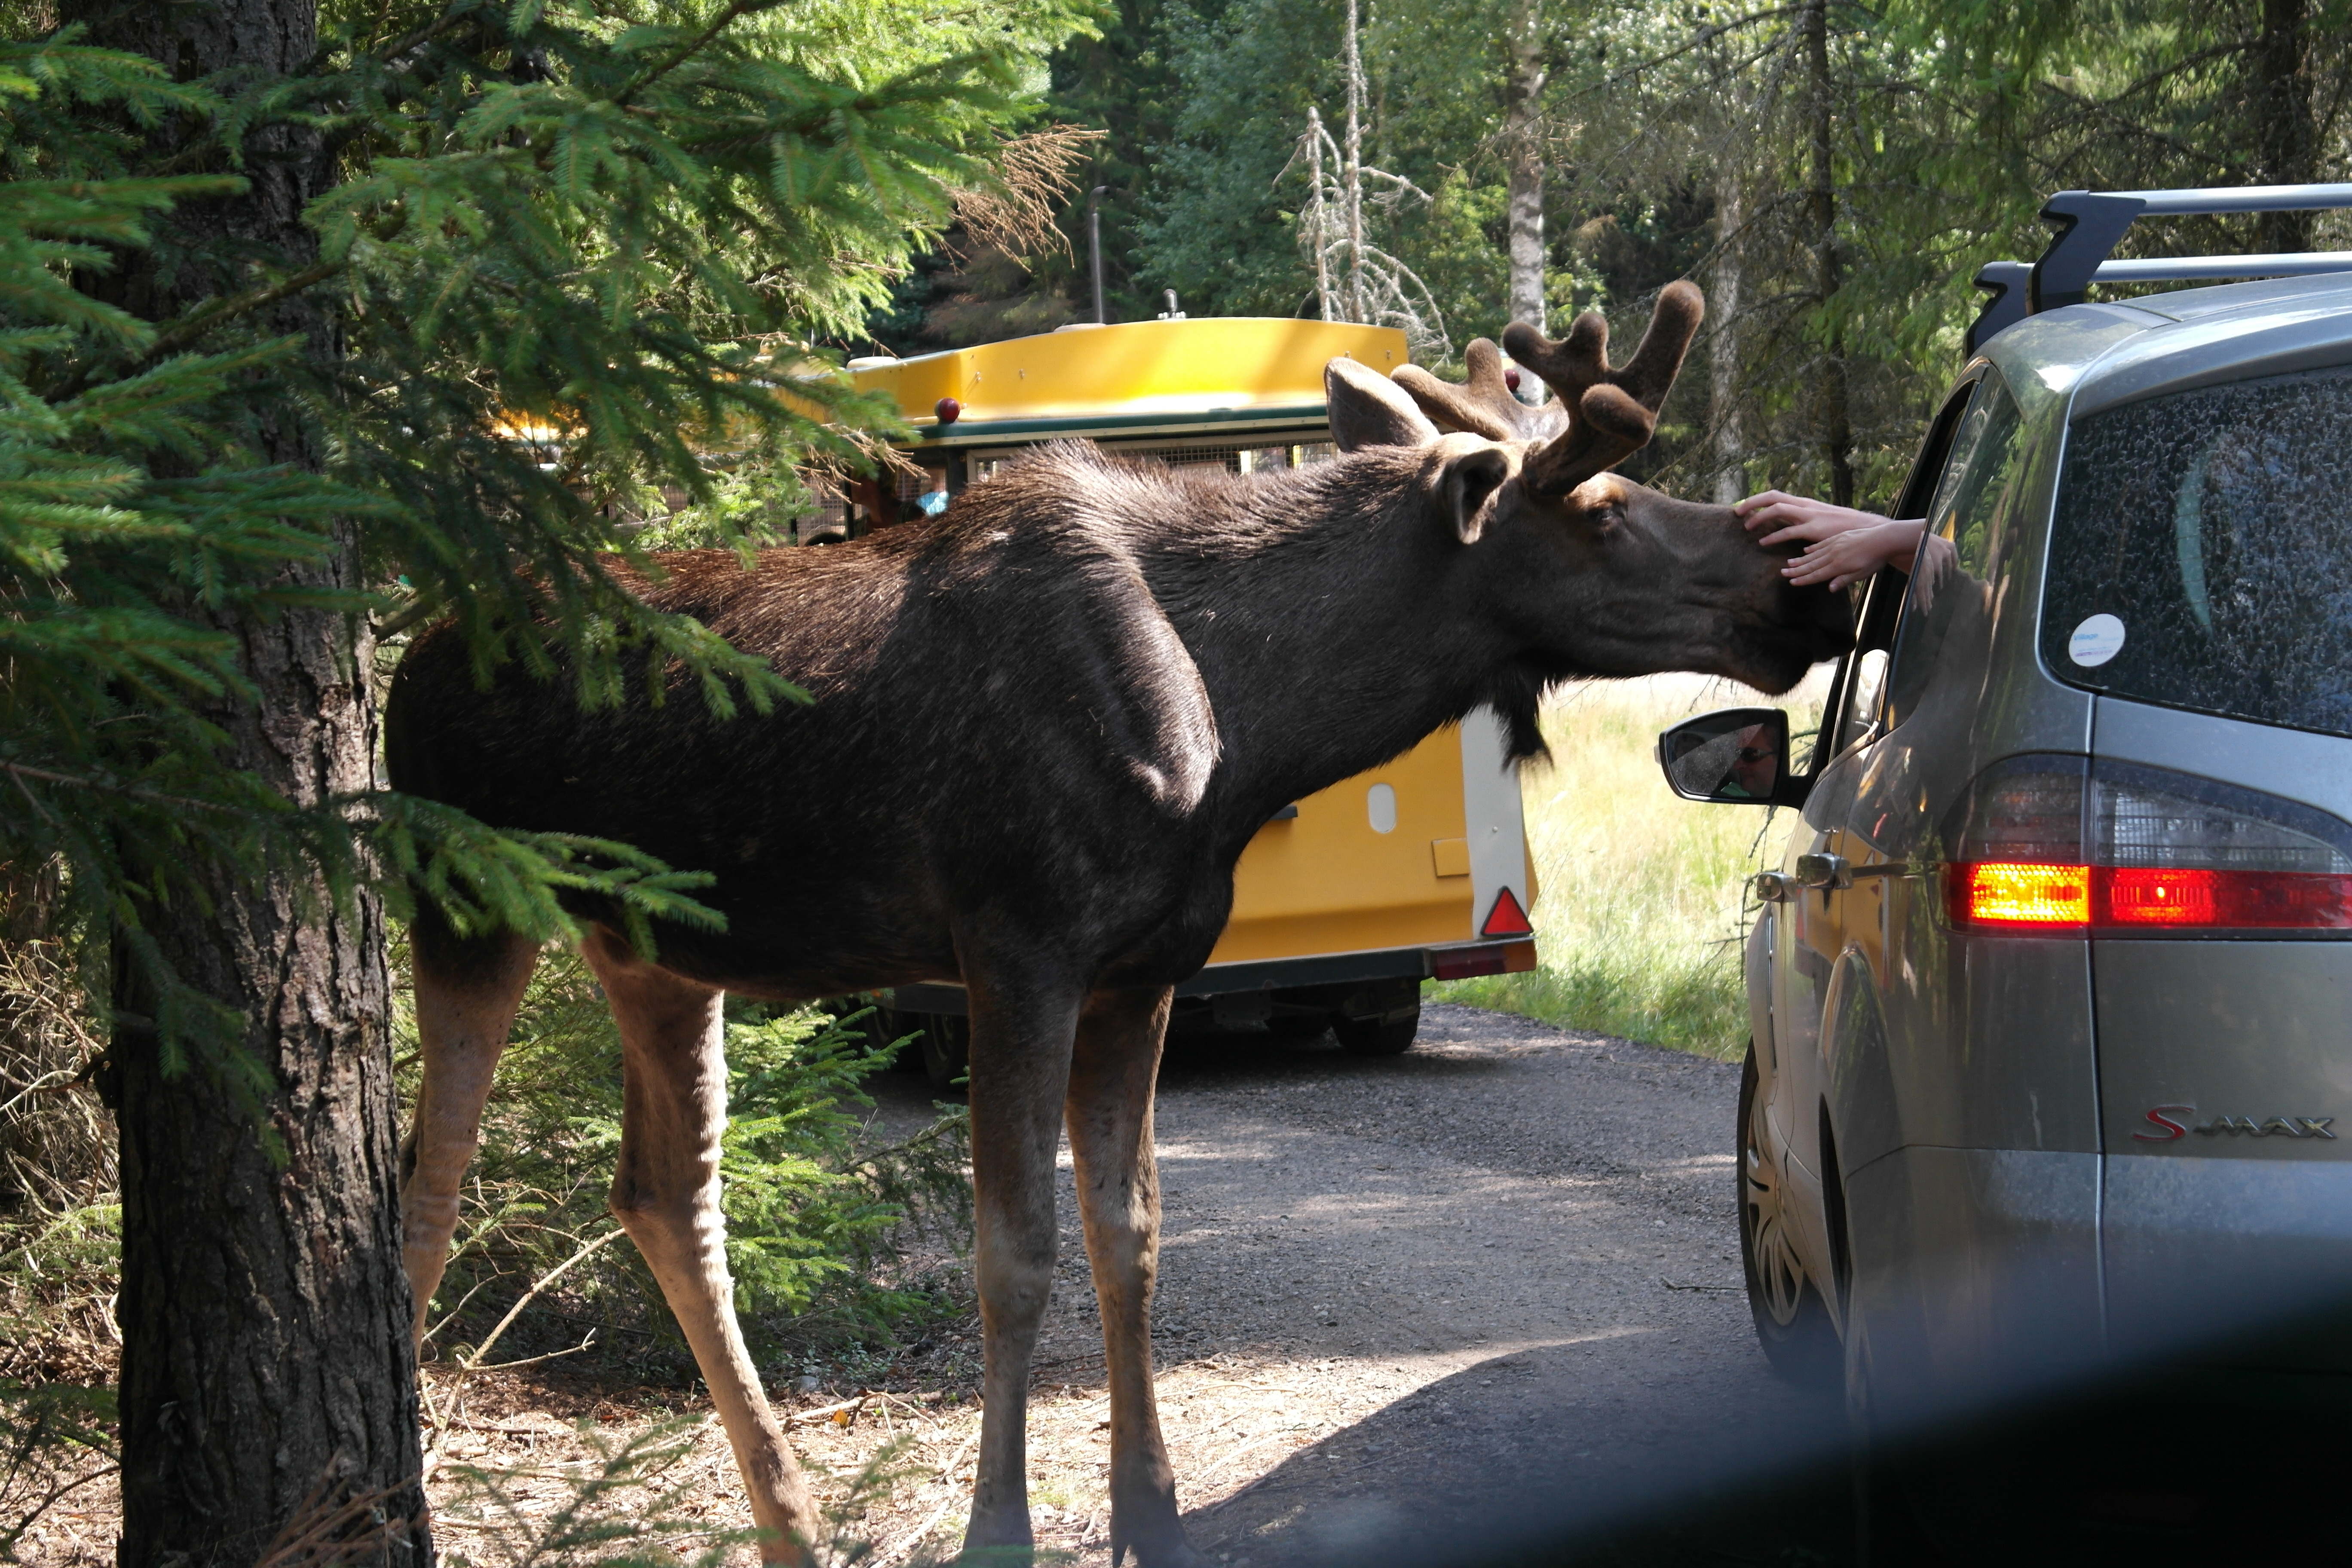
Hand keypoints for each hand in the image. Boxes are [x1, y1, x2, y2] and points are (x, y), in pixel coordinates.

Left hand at [1734, 490, 1888, 549]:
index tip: (1742, 507)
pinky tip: (1763, 542)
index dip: (1757, 500)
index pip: (1775, 495)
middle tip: (1736, 512)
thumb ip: (1801, 520)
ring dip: (1760, 517)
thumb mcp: (1817, 519)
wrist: (1865, 529)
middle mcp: (1804, 505)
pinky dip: (1773, 536)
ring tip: (1747, 528)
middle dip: (1752, 502)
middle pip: (1772, 496)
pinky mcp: (1814, 528)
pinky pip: (1789, 530)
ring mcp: (1809, 515)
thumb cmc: (1840, 527)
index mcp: (1803, 503)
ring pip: (1778, 509)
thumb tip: (1785, 524)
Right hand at [1779, 518, 1927, 591]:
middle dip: (1796, 570)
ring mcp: (1835, 545)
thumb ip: (1844, 580)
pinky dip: (1812, 548)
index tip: (1792, 582)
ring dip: (1801, 559)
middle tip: (1783, 572)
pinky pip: (1822, 544)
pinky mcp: (1839, 537)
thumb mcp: (1861, 574)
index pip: (1817, 575)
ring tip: (1789, 563)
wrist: (1883, 538)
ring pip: (1814, 554)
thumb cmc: (1875, 559)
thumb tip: (1829, 588)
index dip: (1803, 579)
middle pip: (1811, 564)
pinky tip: (1805, 551)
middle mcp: (1833, 555)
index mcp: (1838, 566)